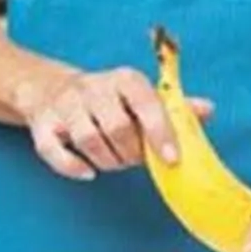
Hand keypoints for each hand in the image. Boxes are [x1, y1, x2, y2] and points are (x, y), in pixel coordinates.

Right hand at [17, 65, 196, 181]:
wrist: (49, 87)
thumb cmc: (109, 98)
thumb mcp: (141, 95)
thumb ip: (175, 107)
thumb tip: (208, 110)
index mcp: (125, 79)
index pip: (147, 104)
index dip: (161, 133)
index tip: (172, 158)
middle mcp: (93, 88)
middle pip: (117, 127)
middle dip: (132, 152)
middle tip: (136, 158)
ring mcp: (65, 105)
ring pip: (89, 140)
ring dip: (108, 161)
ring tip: (116, 161)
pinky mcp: (42, 124)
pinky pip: (53, 151)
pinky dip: (72, 167)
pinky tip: (89, 172)